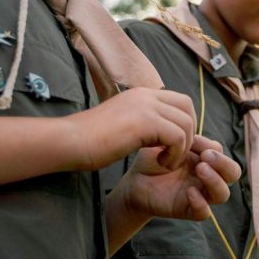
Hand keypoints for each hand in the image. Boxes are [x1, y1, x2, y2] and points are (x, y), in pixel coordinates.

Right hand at [67, 88, 195, 171]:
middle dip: (188, 133)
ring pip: (186, 123)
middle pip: (187, 108)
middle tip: (174, 154)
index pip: (179, 101)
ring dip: (182, 147)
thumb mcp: (123, 124)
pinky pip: (178, 137)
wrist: (70, 142)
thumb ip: (143, 122)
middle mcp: (146, 95)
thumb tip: (162, 131)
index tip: (172, 144)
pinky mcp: (146, 122)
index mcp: (141, 94)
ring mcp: (146, 106)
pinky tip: (160, 163)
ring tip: (166, 162)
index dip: (183, 123)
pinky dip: (175, 154)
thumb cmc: (91, 140)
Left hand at [119, 135, 240, 220]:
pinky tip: (189, 192)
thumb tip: (194, 136)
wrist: (134, 180)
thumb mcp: (167, 142)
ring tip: (199, 170)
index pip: (222, 153)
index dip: (211, 146)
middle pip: (233, 173)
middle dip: (223, 163)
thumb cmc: (153, 159)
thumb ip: (183, 137)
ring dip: (216, 181)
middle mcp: (207, 177)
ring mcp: (200, 194)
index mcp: (205, 160)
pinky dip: (200, 203)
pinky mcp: (188, 210)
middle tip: (205, 156)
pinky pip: (204, 213)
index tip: (192, 140)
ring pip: (223, 194)